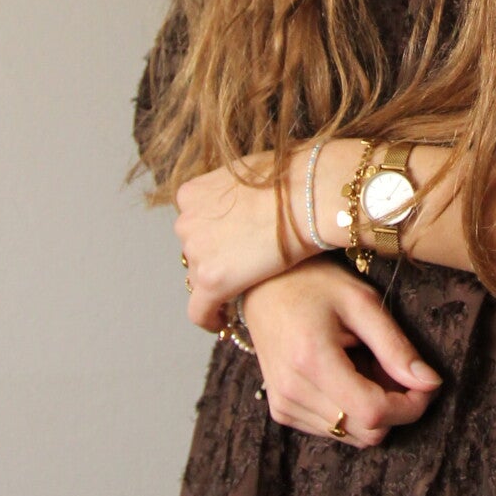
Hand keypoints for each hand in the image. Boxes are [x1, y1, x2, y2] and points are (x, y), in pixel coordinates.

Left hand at [173, 148, 325, 328]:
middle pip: (195, 251)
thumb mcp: (248, 173)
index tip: (229, 248)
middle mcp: (187, 221)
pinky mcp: (211, 281)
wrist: (308, 194)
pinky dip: (210, 319)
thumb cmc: (291, 179)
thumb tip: (246, 202)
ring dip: (220, 284)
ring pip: (200, 280)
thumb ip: (234, 194)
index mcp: (192, 194)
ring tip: (246, 289)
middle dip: (217, 258)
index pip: (194, 224)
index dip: (213, 238)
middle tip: (245, 266)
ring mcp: (196, 252)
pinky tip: (224, 322)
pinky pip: (200, 311)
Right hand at [236, 261, 441, 448]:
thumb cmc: (314, 284)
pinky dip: (350, 411)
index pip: (373, 412)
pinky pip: (333, 430)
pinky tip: (346, 376)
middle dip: (394, 407)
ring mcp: (283, 404)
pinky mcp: (281, 411)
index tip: (426, 384)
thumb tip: (431, 383)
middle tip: (396, 368)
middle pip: (366, 431)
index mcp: (312, 360)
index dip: (410, 406)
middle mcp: (292, 391)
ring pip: (351, 435)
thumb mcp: (362, 303)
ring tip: (365, 366)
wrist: (264, 287)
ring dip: (371, 409)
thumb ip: (396, 347)